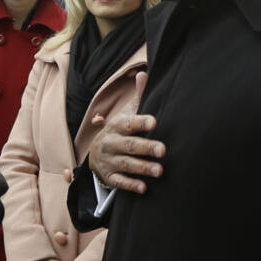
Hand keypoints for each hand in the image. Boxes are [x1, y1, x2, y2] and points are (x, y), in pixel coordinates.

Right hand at [88, 72, 163, 193]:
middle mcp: (111, 143)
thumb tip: (144, 73)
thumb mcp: (126, 114)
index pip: (129, 124)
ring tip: (160, 170)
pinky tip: (144, 187)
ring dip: (143, 167)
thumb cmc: (120, 131)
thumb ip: (138, 97)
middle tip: (164, 150)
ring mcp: (109, 161)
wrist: (96, 153)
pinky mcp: (110, 177)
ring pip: (126, 164)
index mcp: (117, 126)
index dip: (141, 122)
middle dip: (146, 147)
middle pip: (129, 145)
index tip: (155, 122)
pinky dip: (131, 185)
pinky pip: (120, 182)